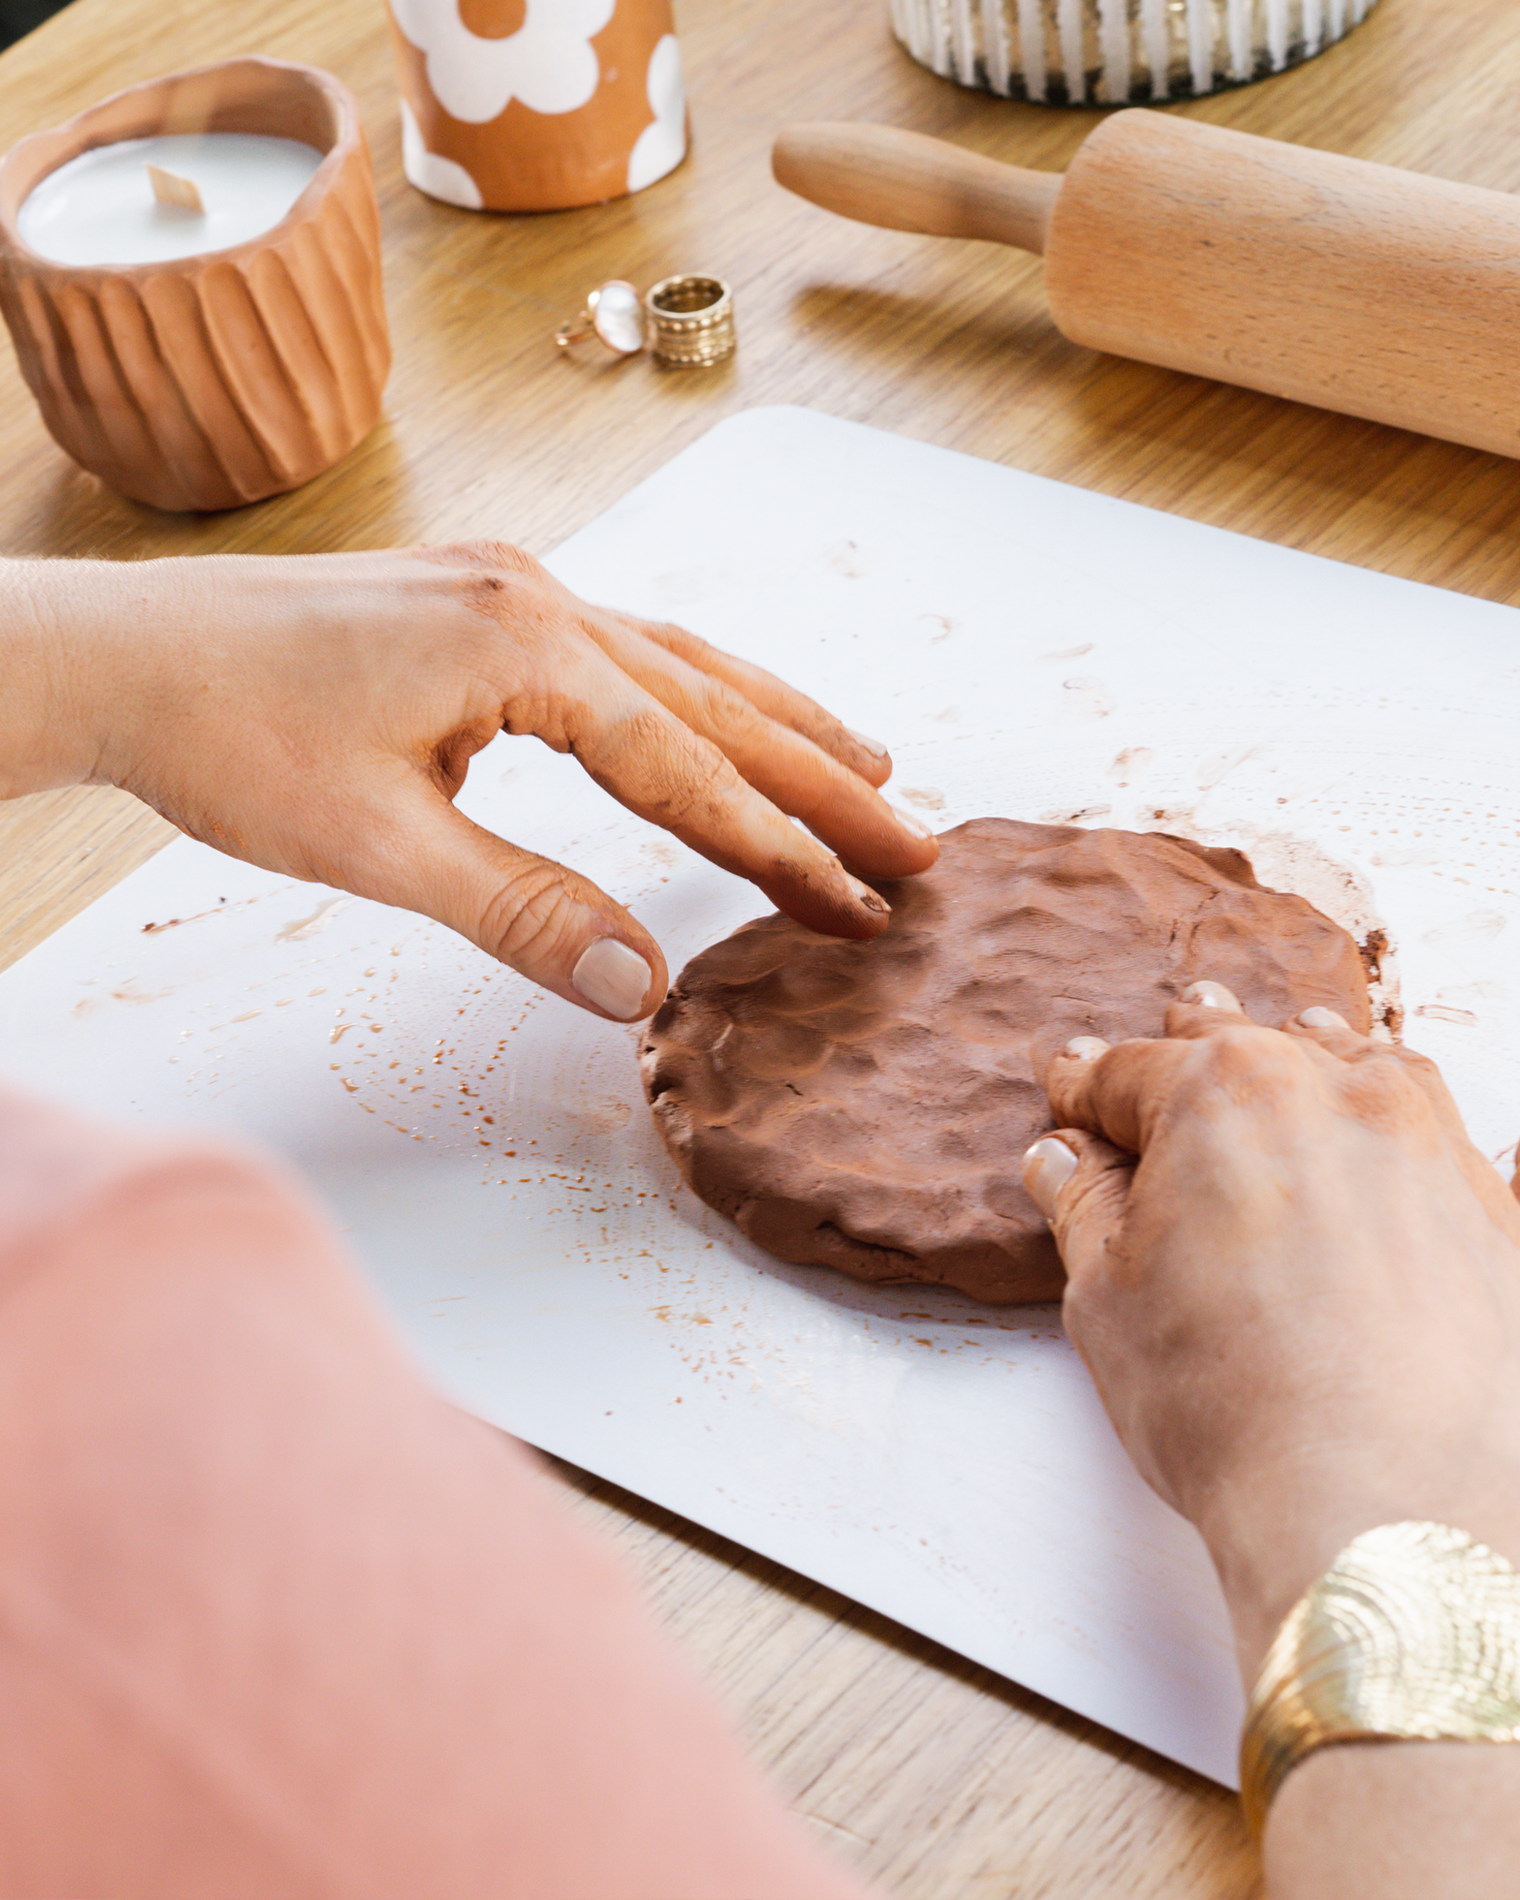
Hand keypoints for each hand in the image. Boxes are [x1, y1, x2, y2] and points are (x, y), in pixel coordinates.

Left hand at [9, 544, 934, 1020]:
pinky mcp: (481, 599)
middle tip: (918, 842)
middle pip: (716, 701)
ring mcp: (510, 588)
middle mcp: (536, 597)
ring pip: (682, 660)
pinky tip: (723, 714)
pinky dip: (698, 691)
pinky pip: (627, 647)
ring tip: (868, 765)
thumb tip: (642, 987)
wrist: (119, 655)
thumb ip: (521, 912)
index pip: (686, 767)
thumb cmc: (225, 737)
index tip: (860, 906)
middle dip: (821, 780)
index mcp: (522, 645)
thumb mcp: (376, 847)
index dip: (779, 847)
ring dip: (778, 720)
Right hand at [1020, 983, 1519, 1674]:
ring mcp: (1433, 1145)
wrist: (1391, 1512)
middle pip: (1248, 1044)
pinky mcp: (1498, 1211)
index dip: (1083, 1087)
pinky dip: (1399, 1123)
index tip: (1067, 1091)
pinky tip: (1386, 1141)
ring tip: (1287, 1059)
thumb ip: (1083, 1208)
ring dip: (1308, 1061)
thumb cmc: (1235, 1404)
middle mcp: (1339, 1091)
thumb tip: (1064, 1160)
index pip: (1128, 1072)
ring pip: (1360, 1065)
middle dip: (1194, 1044)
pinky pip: (1443, 1131)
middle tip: (1166, 1045)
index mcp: (1223, 1092)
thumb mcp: (1107, 1299)